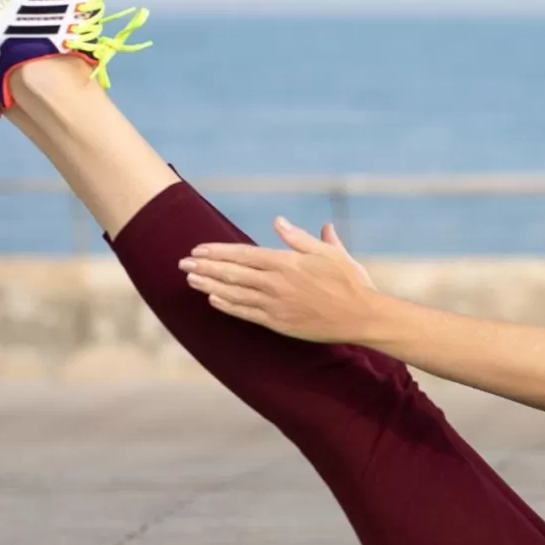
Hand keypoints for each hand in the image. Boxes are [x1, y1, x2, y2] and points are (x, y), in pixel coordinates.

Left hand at [179, 217, 379, 342]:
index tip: (198, 248)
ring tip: (190, 279)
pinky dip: (227, 306)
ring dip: (209, 285)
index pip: (243, 254)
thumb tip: (279, 221)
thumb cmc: (350, 281)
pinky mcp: (279, 323)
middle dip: (205, 267)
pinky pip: (246, 313)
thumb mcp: (329, 253)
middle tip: (182, 262)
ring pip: (234, 293)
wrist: (362, 316)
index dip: (218, 251)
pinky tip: (213, 300)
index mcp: (287, 262)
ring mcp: (276, 305)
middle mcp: (276, 283)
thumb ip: (300, 238)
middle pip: (232, 273)